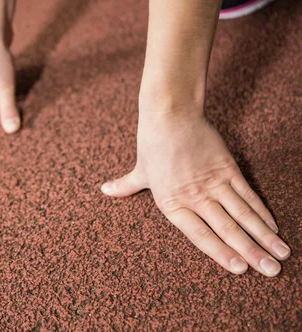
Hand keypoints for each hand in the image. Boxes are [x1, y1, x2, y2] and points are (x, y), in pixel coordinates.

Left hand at [102, 111, 290, 275]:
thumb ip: (126, 186)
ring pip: (244, 214)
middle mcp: (194, 196)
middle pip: (228, 229)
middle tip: (272, 272)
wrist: (169, 114)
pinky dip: (262, 212)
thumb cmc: (152, 144)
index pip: (199, 234)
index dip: (220, 253)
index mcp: (171, 203)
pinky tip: (275, 227)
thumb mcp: (139, 170)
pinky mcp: (228, 168)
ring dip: (265, 236)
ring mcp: (214, 182)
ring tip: (281, 255)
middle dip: (252, 252)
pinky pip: (248, 194)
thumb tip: (105, 190)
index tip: (240, 269)